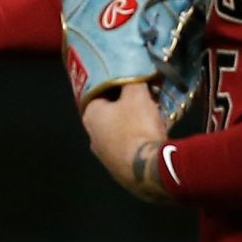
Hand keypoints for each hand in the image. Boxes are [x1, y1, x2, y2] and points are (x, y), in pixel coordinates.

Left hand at [80, 85, 172, 202]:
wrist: (150, 169)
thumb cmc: (138, 126)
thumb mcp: (137, 95)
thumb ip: (133, 80)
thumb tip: (133, 69)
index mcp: (90, 116)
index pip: (99, 93)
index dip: (117, 86)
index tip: (132, 83)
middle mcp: (92, 138)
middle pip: (109, 114)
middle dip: (125, 106)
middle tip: (144, 99)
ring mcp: (104, 157)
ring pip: (118, 133)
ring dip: (132, 125)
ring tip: (151, 118)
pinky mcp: (119, 171)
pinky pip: (128, 149)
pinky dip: (137, 142)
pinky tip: (151, 139)